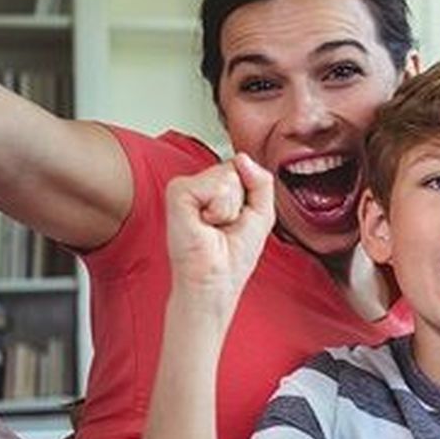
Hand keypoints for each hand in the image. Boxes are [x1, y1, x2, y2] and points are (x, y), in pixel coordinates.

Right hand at [164, 152, 274, 309]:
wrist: (215, 281)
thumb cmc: (233, 257)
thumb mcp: (262, 213)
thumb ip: (261, 181)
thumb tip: (242, 157)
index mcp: (215, 189)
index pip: (243, 167)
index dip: (250, 196)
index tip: (237, 221)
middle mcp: (198, 185)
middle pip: (237, 169)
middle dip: (242, 202)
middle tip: (225, 226)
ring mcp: (185, 188)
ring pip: (229, 176)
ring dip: (232, 208)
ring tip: (215, 226)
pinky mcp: (177, 193)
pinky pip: (216, 185)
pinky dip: (220, 209)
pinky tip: (205, 224)